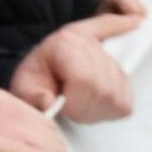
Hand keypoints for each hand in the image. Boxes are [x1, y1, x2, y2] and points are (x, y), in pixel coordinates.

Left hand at [8, 16, 137, 124]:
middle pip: (103, 90)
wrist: (47, 72)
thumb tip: (49, 104)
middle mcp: (90, 42)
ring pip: (116, 96)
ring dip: (97, 109)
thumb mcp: (25, 86)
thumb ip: (33, 96)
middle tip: (70, 107)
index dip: (75, 102)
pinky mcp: (123, 68)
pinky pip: (126, 101)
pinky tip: (93, 101)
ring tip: (79, 103)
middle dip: (85, 108)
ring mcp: (109, 53)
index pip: (85, 79)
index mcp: (65, 42)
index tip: (64, 106)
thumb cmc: (36, 79)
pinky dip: (110, 109)